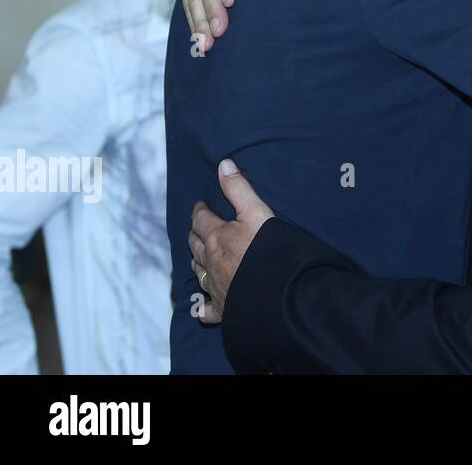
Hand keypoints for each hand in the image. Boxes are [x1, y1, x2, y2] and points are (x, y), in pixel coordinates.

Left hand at [189, 159, 275, 323]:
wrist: (276, 292)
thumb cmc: (268, 250)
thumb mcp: (257, 212)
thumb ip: (239, 189)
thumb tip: (223, 164)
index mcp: (217, 237)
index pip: (201, 219)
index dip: (199, 210)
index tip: (200, 205)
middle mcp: (210, 262)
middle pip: (195, 245)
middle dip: (195, 234)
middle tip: (198, 228)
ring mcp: (214, 287)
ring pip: (198, 272)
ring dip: (196, 261)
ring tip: (199, 256)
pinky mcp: (222, 308)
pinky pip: (206, 308)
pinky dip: (203, 304)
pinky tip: (202, 306)